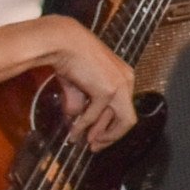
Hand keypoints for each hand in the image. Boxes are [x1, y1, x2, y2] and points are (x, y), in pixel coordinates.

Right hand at [32, 20, 138, 147]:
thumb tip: (75, 118)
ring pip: (121, 121)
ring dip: (101, 135)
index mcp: (124, 76)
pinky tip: (75, 131)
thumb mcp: (79, 83)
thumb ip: (80, 101)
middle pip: (127, 118)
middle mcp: (127, 81)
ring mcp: (120, 86)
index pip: (125, 108)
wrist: (62, 42)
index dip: (113, 125)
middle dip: (110, 136)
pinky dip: (85, 126)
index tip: (99, 136)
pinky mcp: (108, 90)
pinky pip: (96, 115)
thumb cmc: (70, 57)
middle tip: (95, 146)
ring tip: (85, 142)